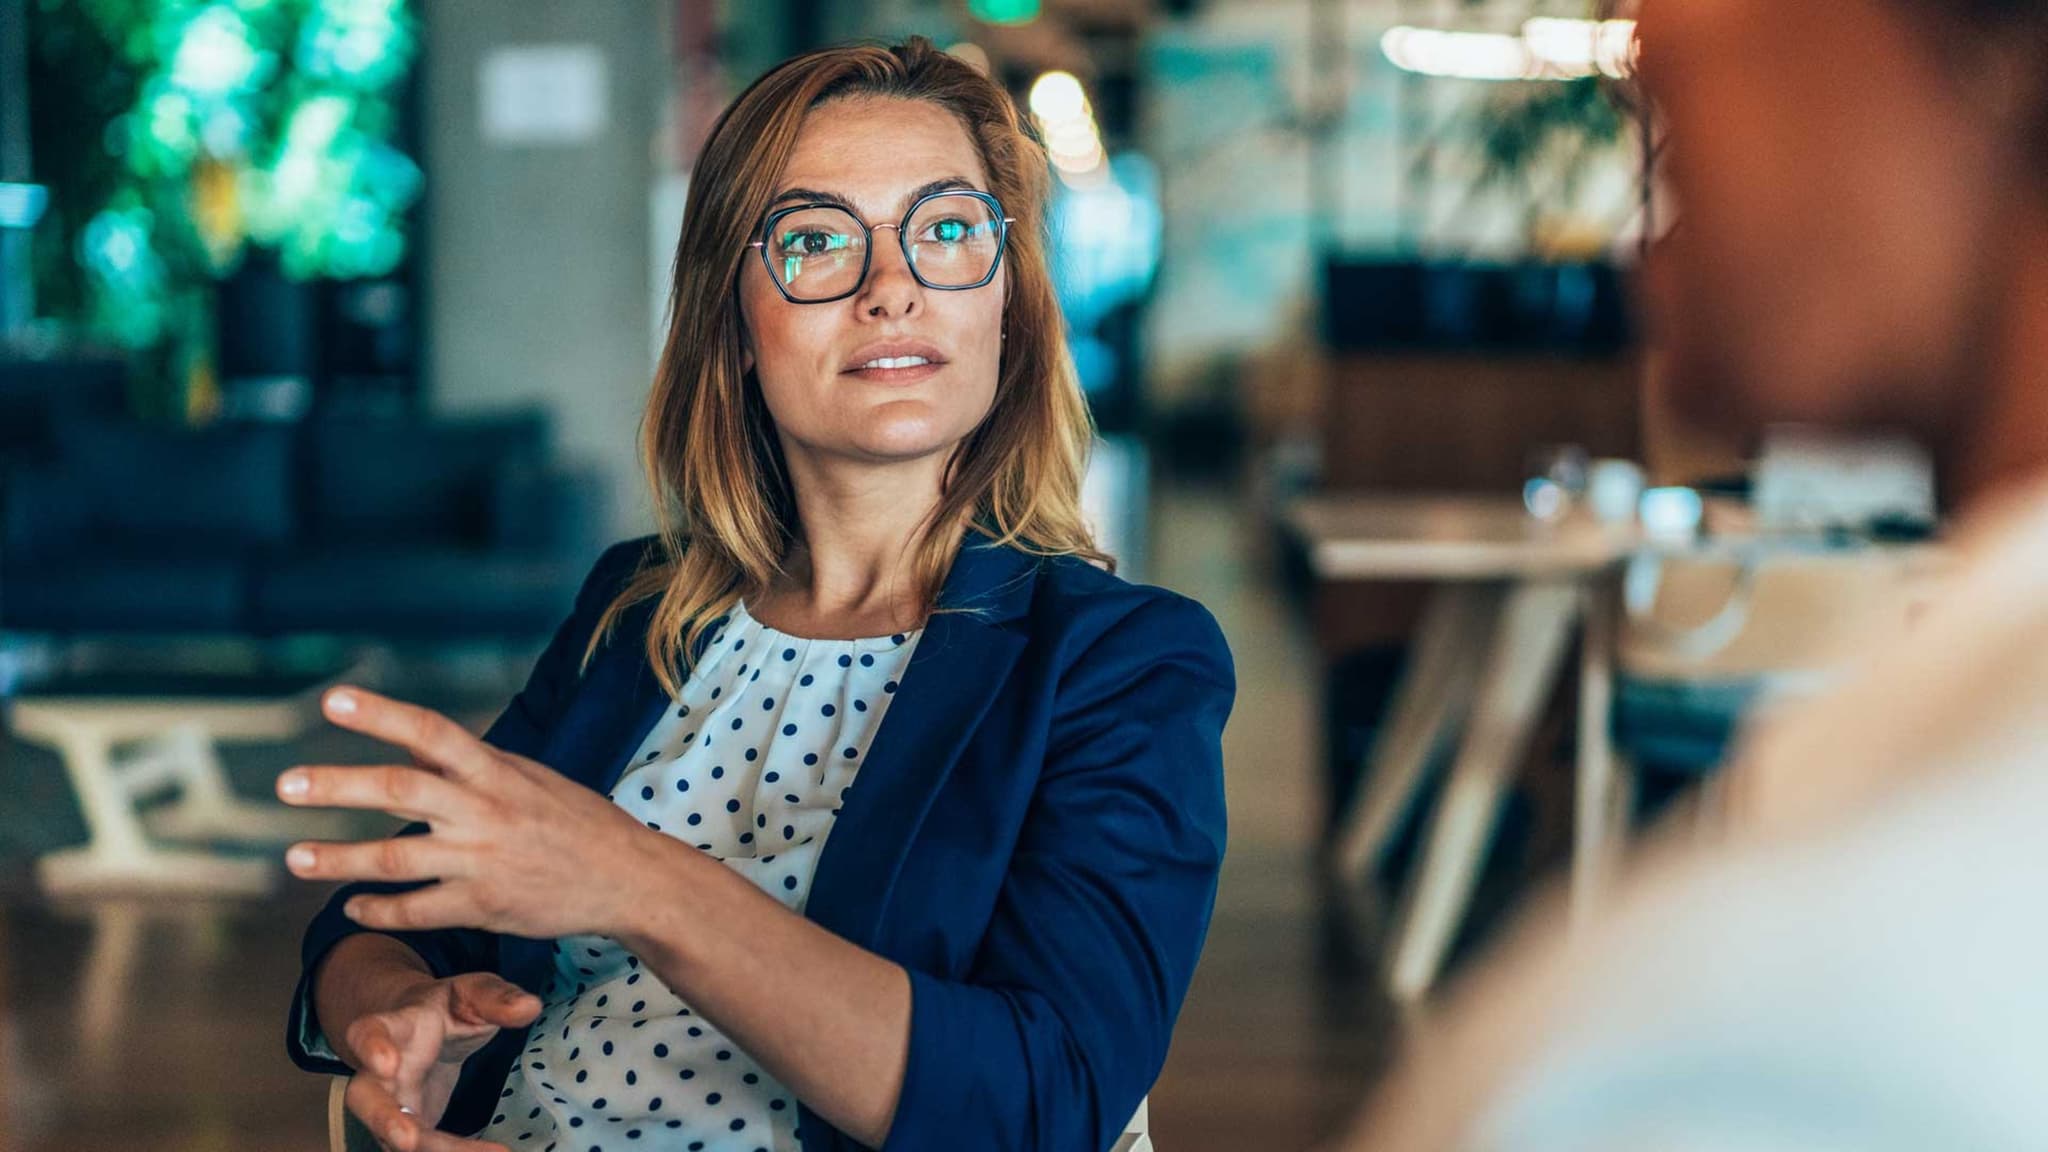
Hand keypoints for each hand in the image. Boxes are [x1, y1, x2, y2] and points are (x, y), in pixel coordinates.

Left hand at [277, 685, 664, 939]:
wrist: (625, 879)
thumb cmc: (577, 821)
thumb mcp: (530, 778)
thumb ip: (470, 765)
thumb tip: (412, 745)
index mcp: (496, 771)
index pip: (431, 732)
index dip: (380, 714)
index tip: (331, 700)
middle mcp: (484, 811)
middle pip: (399, 790)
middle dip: (338, 787)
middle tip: (285, 785)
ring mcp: (481, 861)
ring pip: (394, 858)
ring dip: (337, 859)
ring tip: (294, 857)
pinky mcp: (483, 905)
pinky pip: (416, 909)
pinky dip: (377, 908)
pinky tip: (351, 906)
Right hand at [343, 971, 539, 1151]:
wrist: (424, 1030)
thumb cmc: (446, 1008)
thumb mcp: (473, 992)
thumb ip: (496, 997)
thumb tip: (529, 1007)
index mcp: (394, 1028)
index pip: (367, 1032)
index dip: (370, 1047)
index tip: (386, 1063)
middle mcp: (382, 1073)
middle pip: (365, 1099)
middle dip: (382, 1120)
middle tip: (406, 1140)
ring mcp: (393, 1106)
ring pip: (396, 1136)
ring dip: (432, 1151)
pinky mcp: (412, 1129)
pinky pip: (426, 1150)